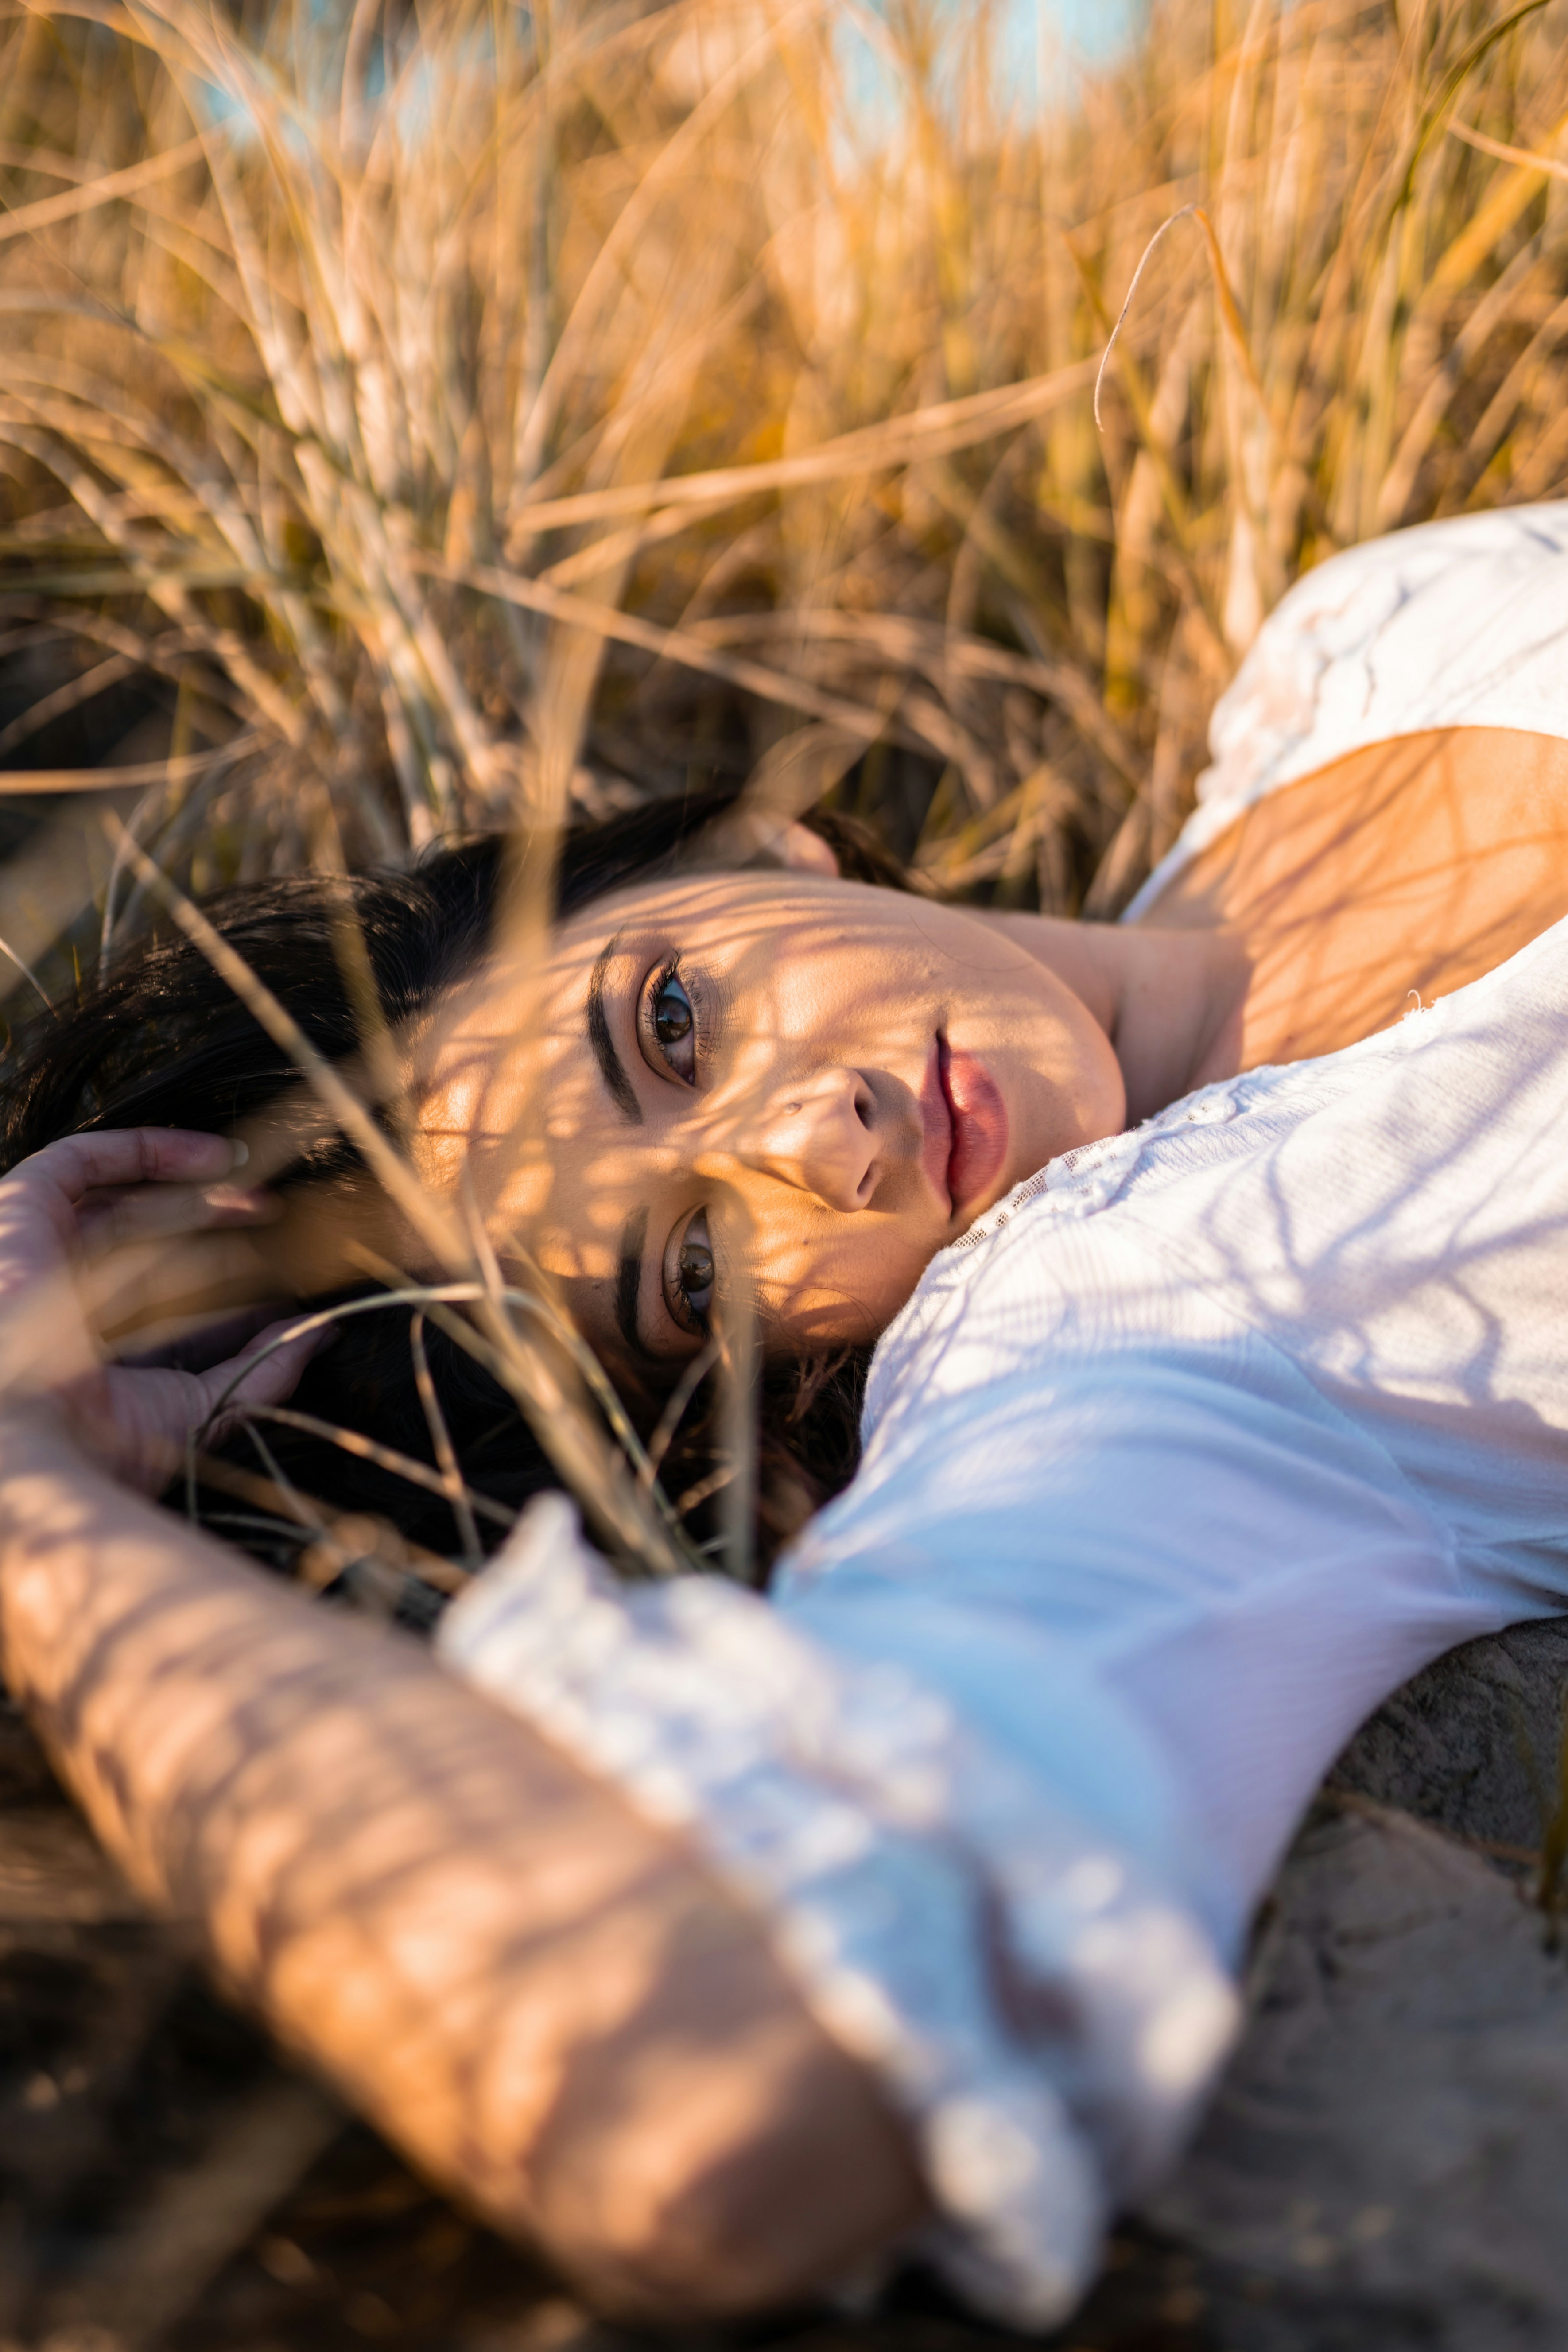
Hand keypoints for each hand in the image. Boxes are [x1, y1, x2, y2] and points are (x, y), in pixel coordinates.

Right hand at [0, 1129, 321, 1493]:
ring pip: (123, 1207)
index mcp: (85, 1359)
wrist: (30, 1437)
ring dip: (194, 1195)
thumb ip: (260, 1371)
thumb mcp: (201, 1409)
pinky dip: (142, 1150)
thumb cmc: (101, 1440)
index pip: (164, 1312)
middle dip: (217, 1236)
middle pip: (146, 1252)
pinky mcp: (18, 1215)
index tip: (286, 1285)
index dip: (227, 1293)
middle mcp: (55, 1302)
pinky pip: (76, 1163)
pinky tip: (212, 1158)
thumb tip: (323, 1333)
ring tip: (262, 1198)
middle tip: (278, 1226)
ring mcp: (33, 1257)